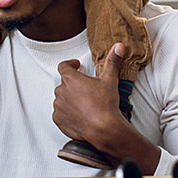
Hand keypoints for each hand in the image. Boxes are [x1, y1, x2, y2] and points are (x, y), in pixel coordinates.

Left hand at [53, 43, 158, 171]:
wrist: (103, 129)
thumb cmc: (104, 106)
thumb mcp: (110, 79)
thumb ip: (112, 61)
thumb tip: (118, 48)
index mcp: (71, 79)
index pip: (63, 66)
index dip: (70, 64)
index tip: (76, 66)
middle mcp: (61, 91)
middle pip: (64, 83)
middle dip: (74, 85)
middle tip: (86, 89)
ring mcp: (59, 106)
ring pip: (62, 99)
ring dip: (70, 99)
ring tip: (84, 103)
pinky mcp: (59, 120)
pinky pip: (60, 114)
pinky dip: (67, 113)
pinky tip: (79, 114)